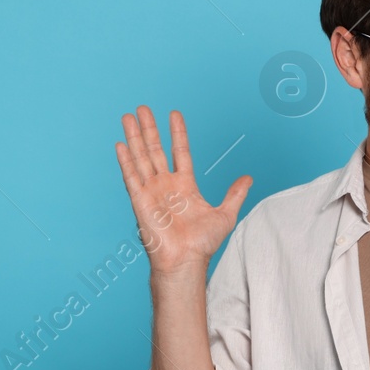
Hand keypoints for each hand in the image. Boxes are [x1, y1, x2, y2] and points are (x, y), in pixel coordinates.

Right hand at [115, 105, 251, 275]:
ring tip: (129, 116)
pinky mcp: (140, 201)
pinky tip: (120, 144)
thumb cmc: (202, 244)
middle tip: (143, 108)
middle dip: (149, 129)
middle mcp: (166, 186)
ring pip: (141, 158)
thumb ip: (235, 194)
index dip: (177, 133)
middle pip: (156, 150)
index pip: (180, 152)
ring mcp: (151, 192)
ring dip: (134, 137)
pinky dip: (126, 161)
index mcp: (185, 186)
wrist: (186, 261)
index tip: (174, 114)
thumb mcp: (225, 214)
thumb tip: (249, 178)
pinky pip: (131, 177)